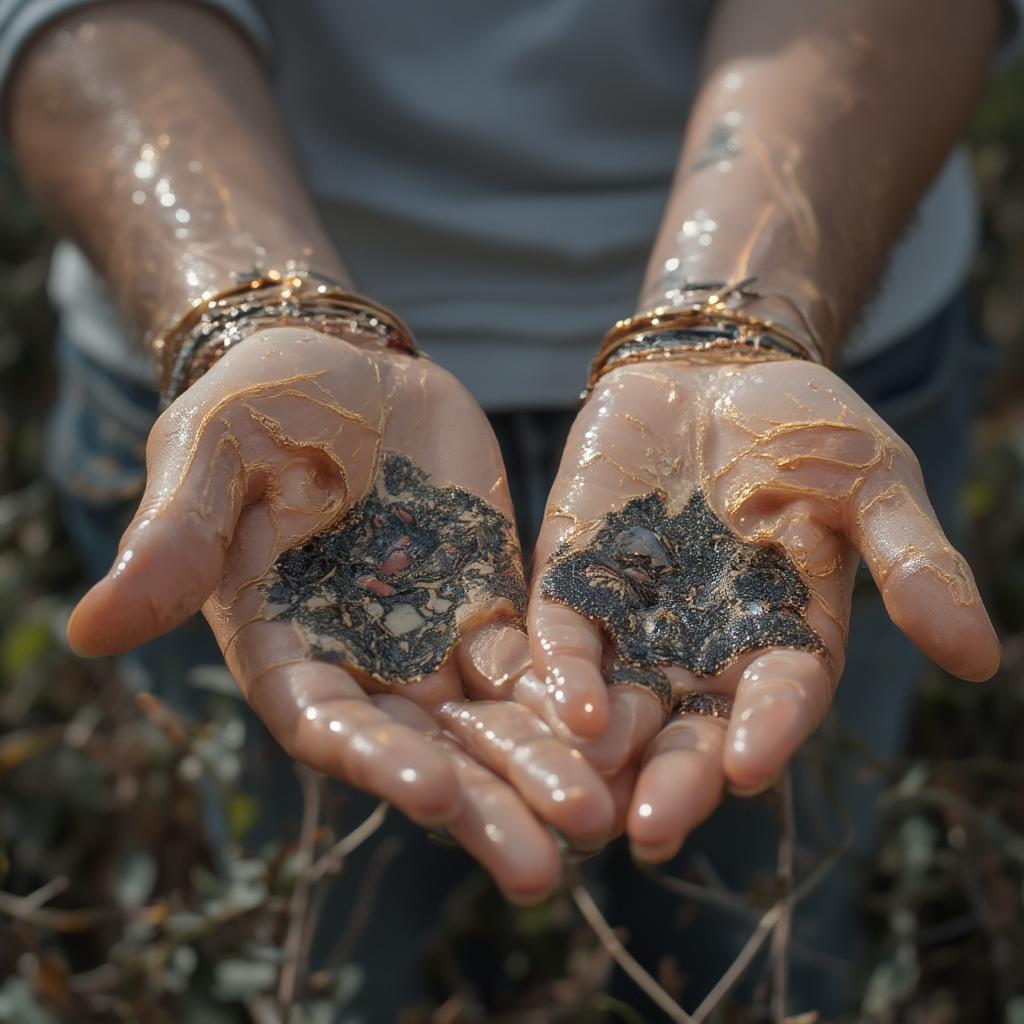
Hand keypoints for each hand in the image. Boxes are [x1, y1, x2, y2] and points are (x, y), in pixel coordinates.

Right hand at [68, 327, 613, 898]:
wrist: (340, 363)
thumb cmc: (255, 404)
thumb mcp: (206, 455)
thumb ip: (171, 538)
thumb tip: (83, 630)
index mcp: (285, 644)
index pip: (329, 722)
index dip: (376, 759)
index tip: (434, 792)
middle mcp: (361, 661)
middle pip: (425, 749)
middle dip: (482, 805)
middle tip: (542, 868)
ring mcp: (431, 636)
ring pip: (491, 720)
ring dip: (542, 770)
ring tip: (598, 820)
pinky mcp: (489, 601)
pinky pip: (536, 661)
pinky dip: (573, 697)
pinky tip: (621, 732)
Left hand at [526, 356, 999, 861]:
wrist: (713, 368)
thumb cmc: (803, 426)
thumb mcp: (873, 483)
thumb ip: (912, 563)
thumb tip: (977, 658)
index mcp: (784, 633)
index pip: (780, 697)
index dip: (768, 729)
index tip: (748, 765)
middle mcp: (707, 643)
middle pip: (689, 725)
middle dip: (672, 776)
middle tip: (650, 829)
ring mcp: (637, 615)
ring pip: (619, 697)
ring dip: (602, 746)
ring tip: (587, 789)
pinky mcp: (576, 577)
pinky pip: (565, 632)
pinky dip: (562, 666)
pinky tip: (559, 701)